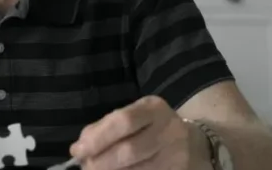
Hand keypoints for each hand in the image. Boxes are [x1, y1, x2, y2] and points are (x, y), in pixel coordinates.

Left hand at [69, 96, 204, 169]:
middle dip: (101, 162)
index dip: (97, 138)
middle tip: (86, 167)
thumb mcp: (133, 116)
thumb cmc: (152, 127)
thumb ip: (105, 127)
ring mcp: (178, 155)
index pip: (123, 121)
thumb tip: (80, 148)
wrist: (194, 143)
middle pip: (129, 150)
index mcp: (154, 108)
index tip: (77, 150)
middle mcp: (170, 130)